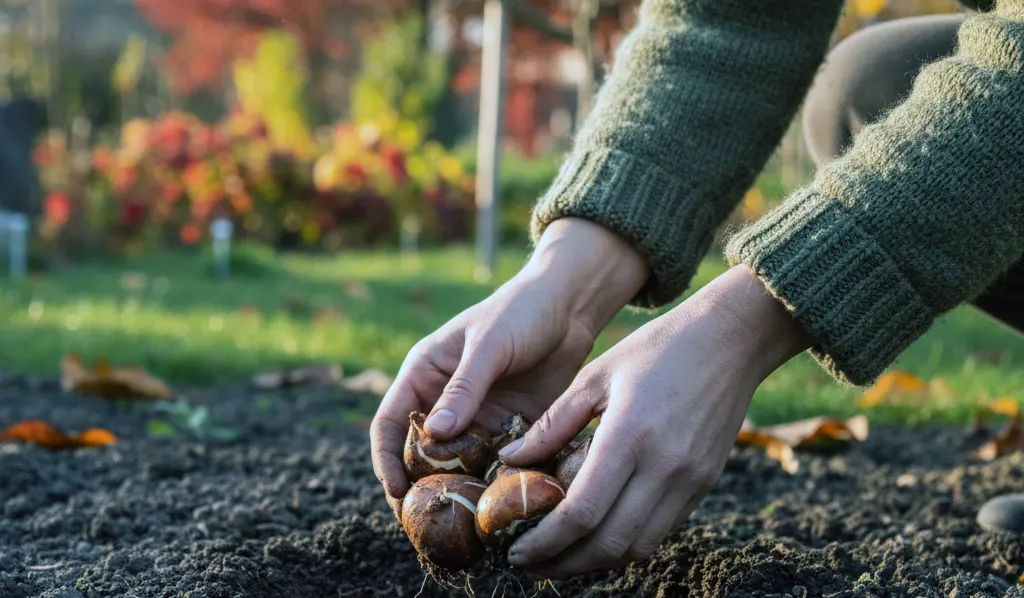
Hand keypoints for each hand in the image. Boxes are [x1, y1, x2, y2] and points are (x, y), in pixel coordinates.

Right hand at [370, 218, 649, 514]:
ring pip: (458, 467)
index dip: (386, 459)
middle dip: (421, 489)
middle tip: (427, 526)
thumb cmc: (521, 311)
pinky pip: (496, 465)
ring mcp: (478, 419)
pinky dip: (496, 485)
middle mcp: (446, 402)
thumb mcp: (489, 345)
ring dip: (460, 494)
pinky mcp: (510, 429)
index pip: (390, 423)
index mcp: (425, 375)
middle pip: (421, 455)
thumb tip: (434, 436)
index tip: (395, 493)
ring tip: (465, 528)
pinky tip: (503, 508)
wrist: (570, 307)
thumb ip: (464, 387)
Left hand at [498, 265, 812, 578]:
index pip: (581, 512)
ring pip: (638, 547)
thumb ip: (553, 423)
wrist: (731, 339)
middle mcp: (663, 466)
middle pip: (609, 544)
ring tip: (559, 558)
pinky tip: (598, 536)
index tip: (516, 551)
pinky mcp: (704, 484)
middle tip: (530, 564)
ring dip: (594, 563)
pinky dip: (626, 544)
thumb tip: (511, 460)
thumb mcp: (596, 375)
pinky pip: (660, 531)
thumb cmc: (656, 348)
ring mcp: (689, 480)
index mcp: (629, 435)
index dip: (545, 542)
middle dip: (563, 565)